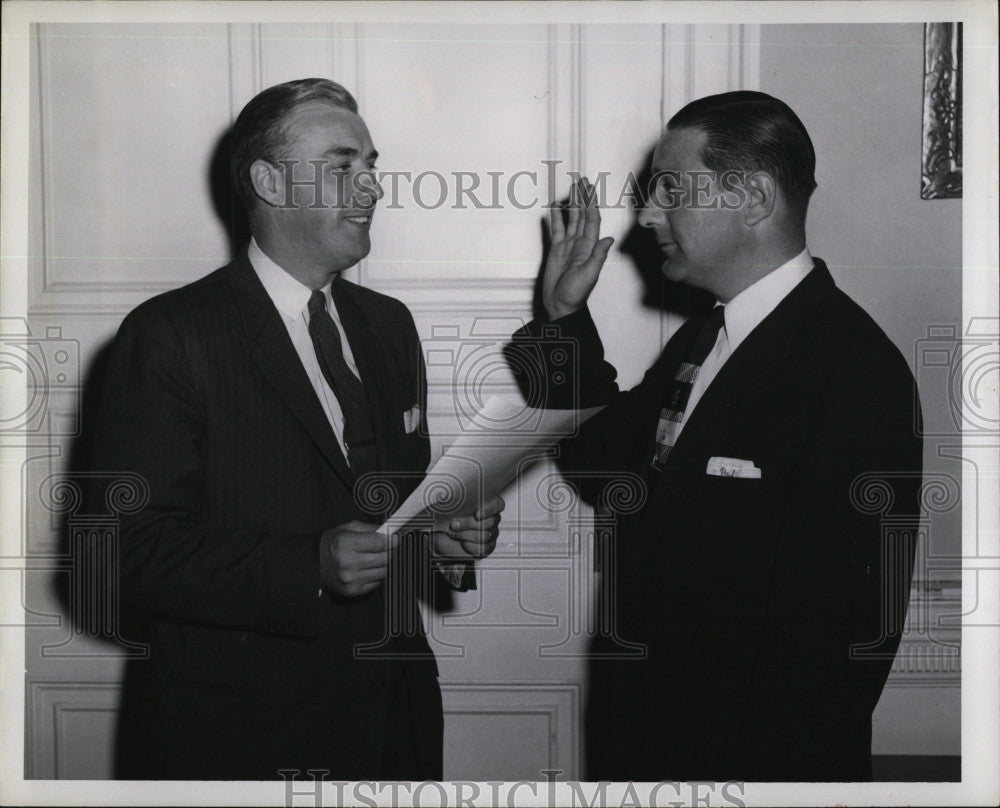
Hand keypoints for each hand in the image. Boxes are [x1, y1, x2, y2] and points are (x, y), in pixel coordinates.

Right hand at [319, 520, 396, 596]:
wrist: (314, 564)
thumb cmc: (333, 543)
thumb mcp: (348, 528)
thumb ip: (370, 529)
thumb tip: (391, 532)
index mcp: (345, 543)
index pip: (380, 543)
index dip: (392, 539)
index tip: (396, 538)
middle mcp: (348, 563)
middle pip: (385, 558)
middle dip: (390, 551)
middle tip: (388, 546)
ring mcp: (351, 579)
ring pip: (384, 571)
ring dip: (384, 563)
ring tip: (375, 557)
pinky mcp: (353, 590)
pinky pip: (377, 582)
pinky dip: (376, 575)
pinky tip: (368, 568)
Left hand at [431, 494, 505, 559]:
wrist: (446, 535)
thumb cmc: (450, 518)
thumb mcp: (452, 508)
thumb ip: (457, 503)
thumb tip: (450, 498)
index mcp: (488, 505)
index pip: (498, 505)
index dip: (490, 509)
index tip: (477, 514)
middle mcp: (493, 519)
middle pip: (490, 522)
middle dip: (469, 524)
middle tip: (454, 524)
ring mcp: (492, 534)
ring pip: (485, 535)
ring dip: (465, 535)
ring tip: (453, 533)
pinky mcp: (488, 547)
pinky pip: (483, 548)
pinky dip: (470, 546)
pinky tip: (462, 543)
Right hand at [542, 176, 614, 319]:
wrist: (560, 305)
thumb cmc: (575, 294)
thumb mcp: (588, 276)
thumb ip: (597, 257)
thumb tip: (608, 239)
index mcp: (589, 247)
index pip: (591, 220)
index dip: (591, 204)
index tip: (589, 188)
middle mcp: (580, 243)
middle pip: (582, 215)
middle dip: (583, 197)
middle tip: (582, 179)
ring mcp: (567, 246)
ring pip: (571, 219)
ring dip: (572, 204)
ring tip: (571, 188)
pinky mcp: (556, 250)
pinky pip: (556, 230)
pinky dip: (555, 218)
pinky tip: (554, 207)